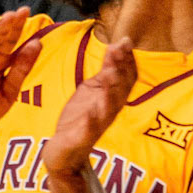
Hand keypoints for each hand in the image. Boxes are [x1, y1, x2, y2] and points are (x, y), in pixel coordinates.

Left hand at [43, 38, 136, 179]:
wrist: (65, 151)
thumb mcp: (94, 89)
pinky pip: (88, 131)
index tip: (125, 41)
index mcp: (112, 98)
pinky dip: (91, 122)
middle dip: (120, 70)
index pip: (126, 78)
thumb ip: (106, 70)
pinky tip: (90, 113)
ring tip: (110, 75)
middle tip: (118, 51)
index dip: (127, 60)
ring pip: (108, 109)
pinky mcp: (81, 139)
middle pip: (120, 90)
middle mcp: (108, 111)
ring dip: (111, 92)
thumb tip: (118, 45)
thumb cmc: (81, 117)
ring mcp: (96, 125)